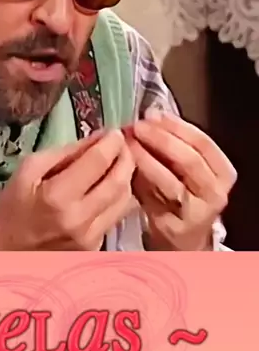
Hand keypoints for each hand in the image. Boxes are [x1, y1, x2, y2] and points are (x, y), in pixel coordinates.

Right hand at [0, 129, 134, 250]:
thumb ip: (66, 152)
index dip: (111, 143)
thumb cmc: (13, 205)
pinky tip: (110, 184)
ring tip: (120, 161)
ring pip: (125, 200)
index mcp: (58, 196)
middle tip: (122, 144)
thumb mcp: (30, 168)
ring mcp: (90, 238)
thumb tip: (98, 139)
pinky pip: (117, 215)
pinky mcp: (96, 248)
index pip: (98, 162)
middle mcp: (79, 220)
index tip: (114, 132)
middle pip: (119, 181)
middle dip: (126, 157)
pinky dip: (119, 196)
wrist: (4, 251)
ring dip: (127, 176)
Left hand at [127, 110, 236, 249]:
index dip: (176, 126)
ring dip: (146, 159)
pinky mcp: (175, 227)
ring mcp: (197, 212)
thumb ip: (172, 143)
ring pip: (171, 182)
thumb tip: (150, 115)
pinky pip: (154, 200)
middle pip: (189, 160)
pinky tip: (126, 169)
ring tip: (129, 145)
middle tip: (137, 127)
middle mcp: (215, 192)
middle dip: (161, 140)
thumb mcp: (184, 167)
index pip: (202, 142)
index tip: (153, 114)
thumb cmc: (182, 192)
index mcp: (222, 171)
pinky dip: (140, 181)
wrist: (183, 236)